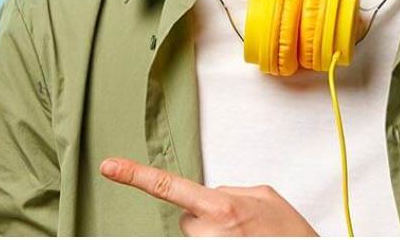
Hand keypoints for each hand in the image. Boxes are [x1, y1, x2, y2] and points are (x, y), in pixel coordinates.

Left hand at [99, 157, 318, 235]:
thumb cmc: (289, 234)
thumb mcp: (265, 196)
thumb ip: (232, 190)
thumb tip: (213, 195)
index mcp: (221, 209)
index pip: (169, 187)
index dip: (136, 176)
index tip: (110, 167)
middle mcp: (208, 233)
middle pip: (189, 216)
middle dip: (208, 214)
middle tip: (240, 221)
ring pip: (198, 232)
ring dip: (216, 231)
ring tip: (246, 233)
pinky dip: (222, 237)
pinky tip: (241, 237)